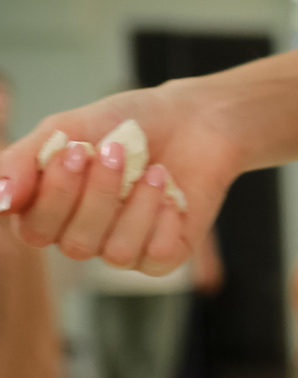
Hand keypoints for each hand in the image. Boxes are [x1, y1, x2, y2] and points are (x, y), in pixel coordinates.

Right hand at [1, 84, 241, 276]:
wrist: (191, 120)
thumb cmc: (124, 123)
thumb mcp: (66, 129)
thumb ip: (25, 160)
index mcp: (50, 210)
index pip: (33, 229)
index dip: (53, 195)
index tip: (75, 150)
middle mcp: (82, 235)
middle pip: (74, 244)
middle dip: (96, 195)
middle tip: (115, 151)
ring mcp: (123, 248)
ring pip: (116, 252)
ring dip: (136, 206)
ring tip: (154, 171)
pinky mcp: (164, 255)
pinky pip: (157, 257)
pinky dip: (164, 221)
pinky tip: (172, 195)